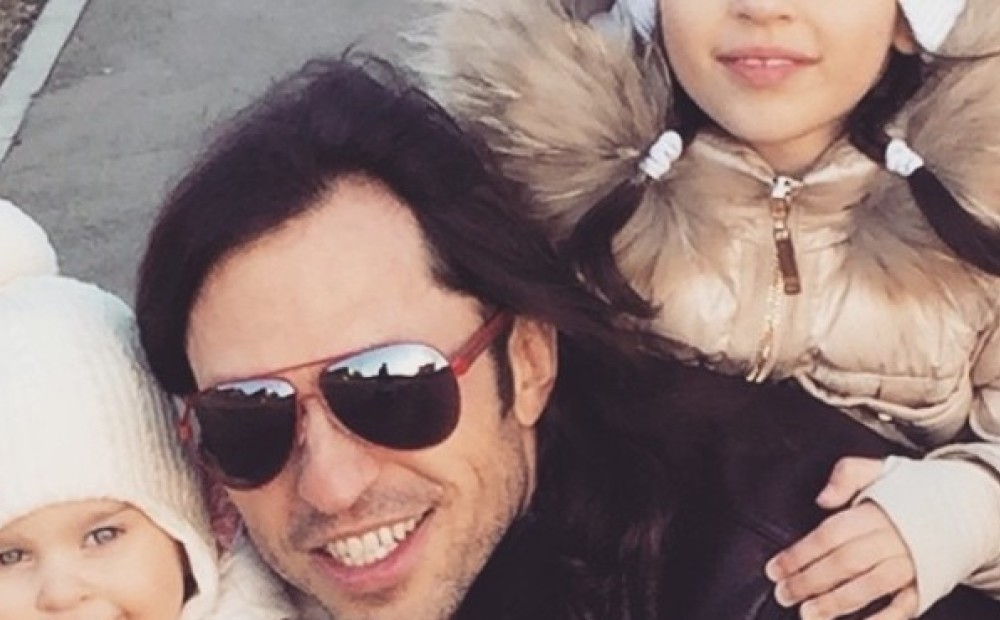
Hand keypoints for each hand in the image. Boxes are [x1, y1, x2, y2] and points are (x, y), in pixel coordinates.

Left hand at [765, 457, 917, 618]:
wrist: (962, 504)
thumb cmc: (908, 491)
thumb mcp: (875, 470)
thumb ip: (844, 476)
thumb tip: (822, 499)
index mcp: (876, 512)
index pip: (829, 535)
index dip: (800, 554)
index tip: (774, 569)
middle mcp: (892, 539)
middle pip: (845, 563)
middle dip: (810, 581)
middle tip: (784, 594)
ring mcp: (910, 564)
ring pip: (870, 586)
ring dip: (838, 603)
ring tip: (809, 614)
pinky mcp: (925, 584)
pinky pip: (904, 607)